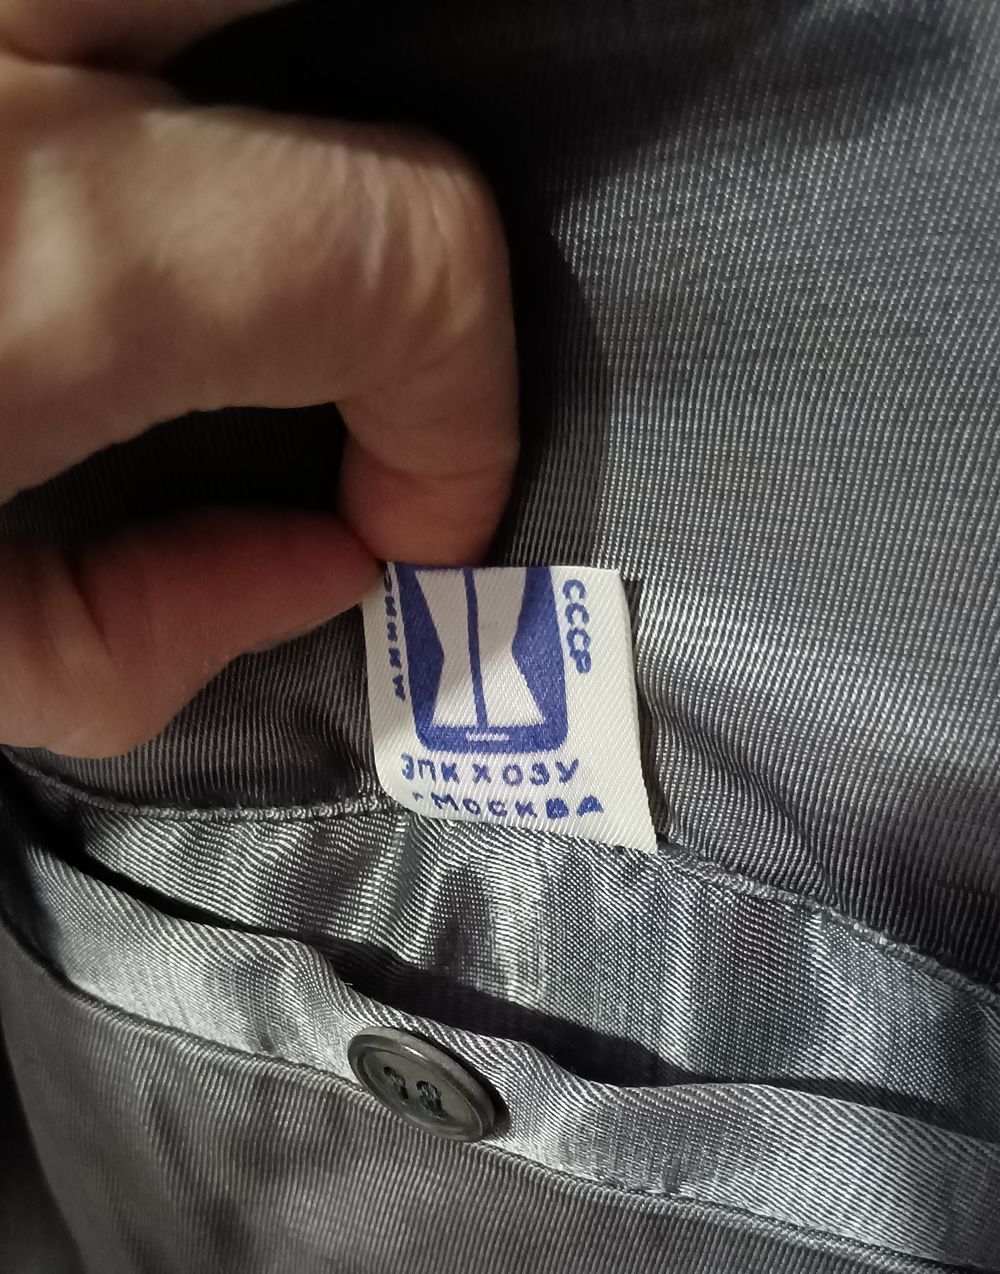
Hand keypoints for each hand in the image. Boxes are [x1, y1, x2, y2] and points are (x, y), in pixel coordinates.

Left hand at [0, 0, 517, 754]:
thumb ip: (125, 638)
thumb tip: (310, 572)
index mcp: (54, 257)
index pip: (417, 251)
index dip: (464, 407)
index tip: (405, 516)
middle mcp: (22, 49)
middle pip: (381, 18)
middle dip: (404, 181)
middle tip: (357, 307)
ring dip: (281, 81)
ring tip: (250, 217)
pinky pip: (123, 0)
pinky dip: (172, 66)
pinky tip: (154, 170)